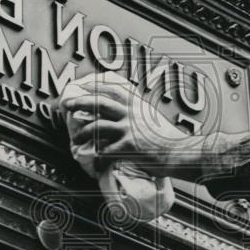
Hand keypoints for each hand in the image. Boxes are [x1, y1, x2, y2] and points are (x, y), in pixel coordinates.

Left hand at [60, 77, 184, 173]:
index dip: (95, 87)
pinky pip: (105, 151)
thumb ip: (139, 115)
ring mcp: (129, 130)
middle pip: (99, 103)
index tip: (82, 86)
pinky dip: (97, 158)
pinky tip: (94, 163)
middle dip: (80, 102)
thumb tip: (128, 117)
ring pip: (97, 127)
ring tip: (75, 139)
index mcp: (137, 106)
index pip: (113, 90)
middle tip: (68, 103)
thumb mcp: (154, 119)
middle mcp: (131, 114)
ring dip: (82, 133)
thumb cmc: (170, 140)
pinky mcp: (128, 146)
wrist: (182, 152)